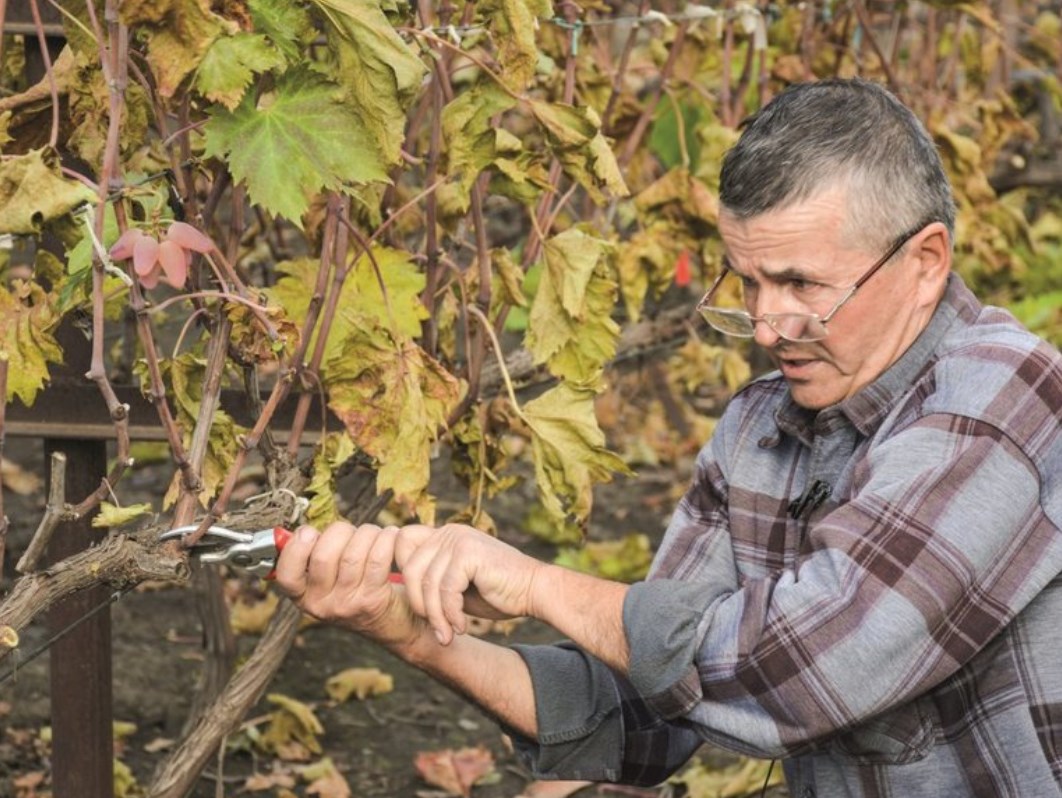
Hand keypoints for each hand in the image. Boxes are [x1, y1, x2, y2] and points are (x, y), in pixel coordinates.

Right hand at [273, 521, 425, 649]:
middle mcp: (321, 605)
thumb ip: (314, 556)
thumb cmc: (357, 586)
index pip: (286, 576)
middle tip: (352, 532)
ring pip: (352, 554)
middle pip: (323, 556)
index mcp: (304, 596)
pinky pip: (377, 559)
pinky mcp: (372, 600)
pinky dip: (385, 539)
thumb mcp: (328, 579)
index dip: (295, 548)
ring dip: (367, 533)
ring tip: (374, 533)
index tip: (309, 532)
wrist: (391, 619)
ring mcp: (347, 605)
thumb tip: (304, 532)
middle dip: (340, 531)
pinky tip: (390, 536)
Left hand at [395, 523, 543, 644]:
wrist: (533, 590)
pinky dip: (451, 614)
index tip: (422, 605)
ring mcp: (457, 540)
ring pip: (427, 584)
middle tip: (437, 629)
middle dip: (420, 605)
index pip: (402, 544)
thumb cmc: (496, 592)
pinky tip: (462, 626)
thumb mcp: (456, 585)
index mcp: (443, 535)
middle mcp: (448, 532)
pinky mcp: (468, 553)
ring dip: (437, 616)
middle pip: (409, 569)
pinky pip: (446, 590)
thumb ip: (432, 580)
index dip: (403, 574)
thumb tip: (397, 587)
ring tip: (448, 634)